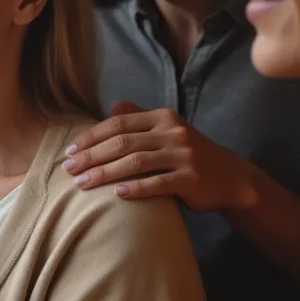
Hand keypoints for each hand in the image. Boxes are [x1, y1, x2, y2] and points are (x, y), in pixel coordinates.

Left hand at [62, 101, 258, 212]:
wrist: (231, 178)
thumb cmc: (190, 155)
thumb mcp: (168, 130)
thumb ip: (141, 118)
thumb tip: (112, 106)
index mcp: (163, 117)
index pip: (118, 124)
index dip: (91, 137)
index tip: (69, 151)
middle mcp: (173, 132)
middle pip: (122, 142)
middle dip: (91, 156)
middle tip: (68, 169)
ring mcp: (184, 155)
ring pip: (135, 162)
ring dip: (105, 173)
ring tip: (82, 184)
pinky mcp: (192, 179)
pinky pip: (158, 183)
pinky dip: (136, 188)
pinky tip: (117, 194)